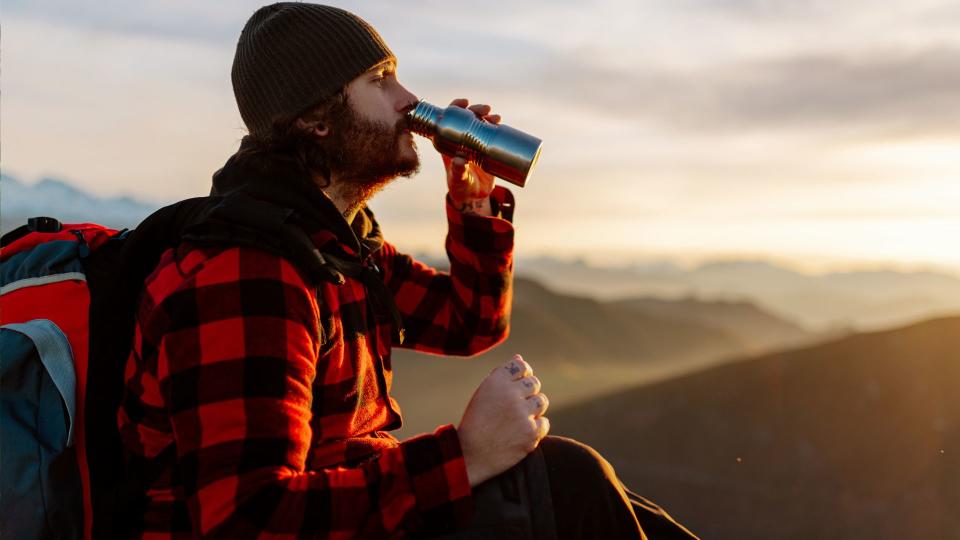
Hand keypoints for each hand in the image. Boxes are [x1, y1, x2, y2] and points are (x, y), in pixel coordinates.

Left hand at [442, 98, 501, 207]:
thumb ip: (458, 172)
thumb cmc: (461, 187)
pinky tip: (500, 123)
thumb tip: (460, 160)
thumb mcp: (458, 180)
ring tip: (496, 118)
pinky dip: (496, 127)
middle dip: (476, 110)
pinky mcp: (487, 149)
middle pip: (468, 118)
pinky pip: (491, 134)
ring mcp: (475, 143)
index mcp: (449, 143)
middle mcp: (462, 140)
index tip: (464, 103)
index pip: (450, 120)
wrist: (473, 196)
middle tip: (486, 110)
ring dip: (488, 116)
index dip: (455, 108)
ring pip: (480, 124)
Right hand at [456, 354, 549, 486]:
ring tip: (518, 420)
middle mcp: (510, 394)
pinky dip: (535, 428)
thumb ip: (502, 376)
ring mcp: (522, 414)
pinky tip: (521, 433)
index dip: (521, 375)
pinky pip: (544, 422)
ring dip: (533, 409)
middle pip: (534, 383)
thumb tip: (520, 358)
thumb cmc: (476, 422)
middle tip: (514, 408)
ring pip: (541, 401)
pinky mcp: (531, 433)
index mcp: (496, 381)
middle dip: (527, 393)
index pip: (521, 366)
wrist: (470, 455)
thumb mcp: (483, 393)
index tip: (515, 387)